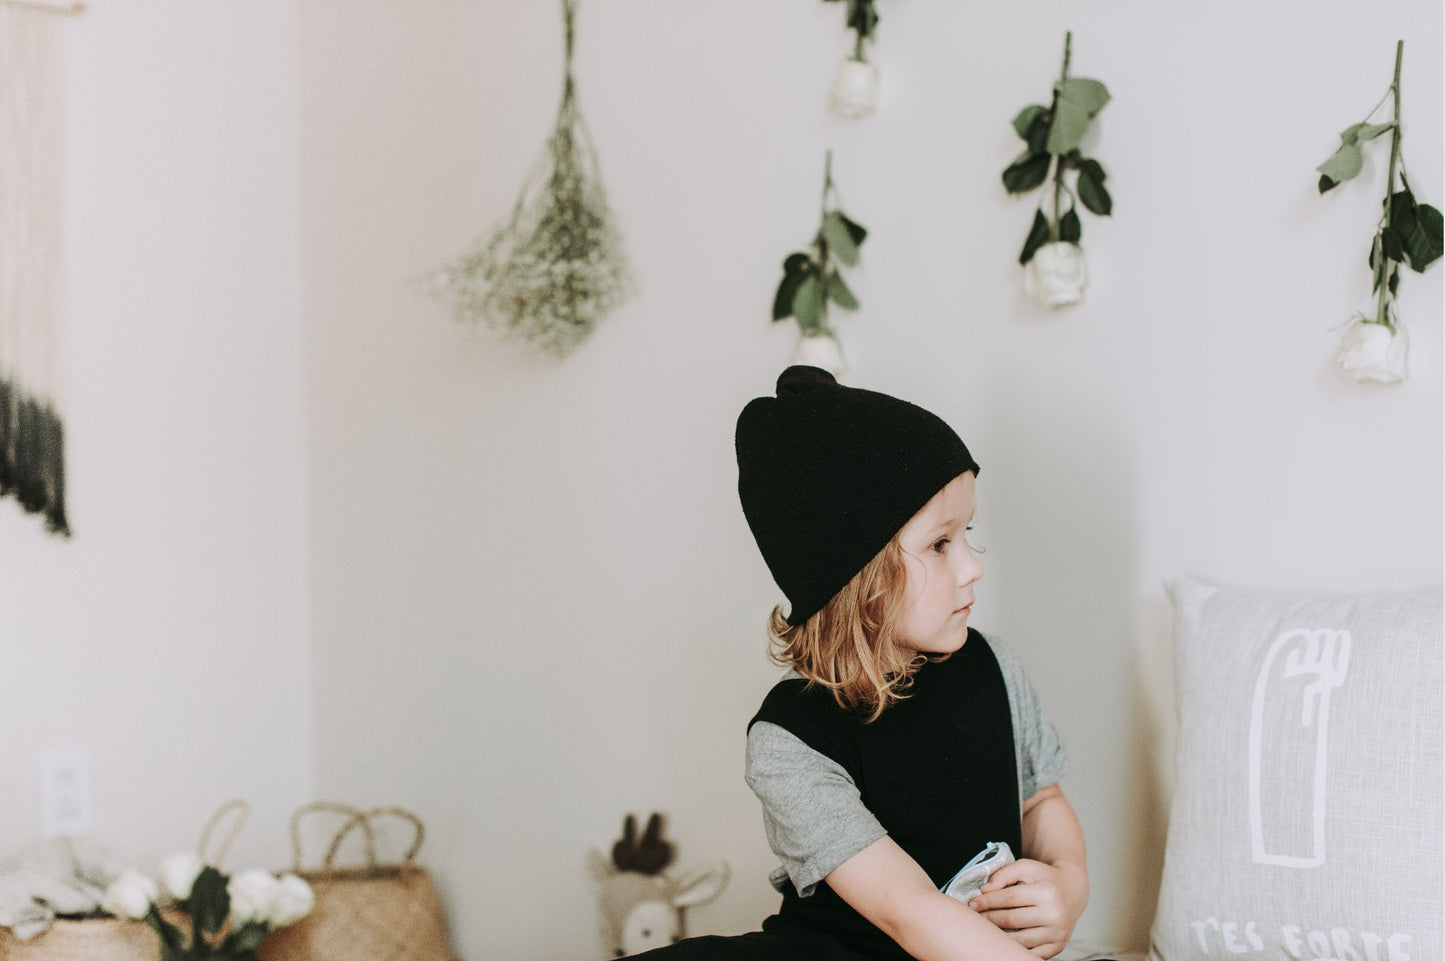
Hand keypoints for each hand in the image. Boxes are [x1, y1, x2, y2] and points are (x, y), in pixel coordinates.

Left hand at [967, 858, 1085, 958]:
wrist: (1072, 892)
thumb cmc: (1044, 878)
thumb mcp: (1026, 867)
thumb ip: (1003, 874)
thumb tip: (984, 890)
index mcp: (1047, 893)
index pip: (1010, 899)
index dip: (987, 901)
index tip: (973, 902)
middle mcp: (1055, 916)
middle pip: (1012, 920)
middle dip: (989, 918)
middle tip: (975, 915)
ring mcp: (1057, 934)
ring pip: (1019, 940)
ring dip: (998, 935)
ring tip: (986, 927)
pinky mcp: (1057, 947)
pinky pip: (1029, 953)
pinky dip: (1013, 948)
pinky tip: (1002, 939)